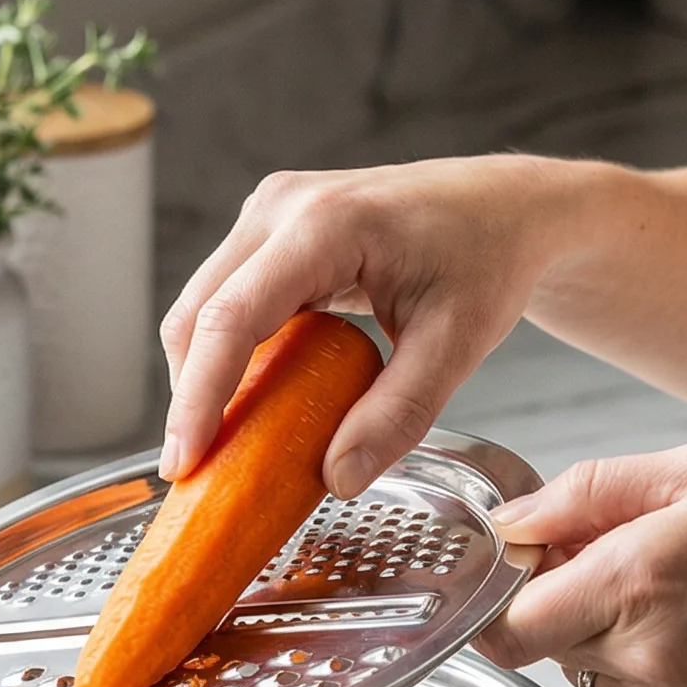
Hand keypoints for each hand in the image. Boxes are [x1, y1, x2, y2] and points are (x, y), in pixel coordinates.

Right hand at [159, 156, 574, 494]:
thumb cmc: (486, 258)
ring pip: (202, 305)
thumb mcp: (455, 344)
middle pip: (198, 312)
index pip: (232, 316)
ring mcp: (271, 212)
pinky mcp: (272, 229)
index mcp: (325, 225)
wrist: (503, 205)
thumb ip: (398, 414)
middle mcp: (282, 207)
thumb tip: (337, 480)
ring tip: (223, 443)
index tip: (183, 461)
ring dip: (203, 375)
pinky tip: (251, 400)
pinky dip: (227, 352)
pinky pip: (228, 296)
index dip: (198, 395)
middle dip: (189, 396)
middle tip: (196, 471)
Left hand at [479, 444, 686, 686]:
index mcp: (638, 576)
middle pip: (540, 642)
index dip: (505, 590)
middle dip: (562, 601)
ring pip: (585, 670)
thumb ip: (591, 491)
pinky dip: (649, 666)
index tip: (535, 560)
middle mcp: (644, 652)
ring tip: (685, 597)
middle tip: (630, 562)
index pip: (506, 620)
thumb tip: (512, 523)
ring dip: (607, 633)